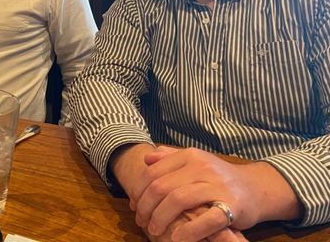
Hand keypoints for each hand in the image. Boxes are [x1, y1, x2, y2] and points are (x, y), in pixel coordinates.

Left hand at [110, 144, 251, 241]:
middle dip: (145, 206)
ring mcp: (217, 185)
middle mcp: (202, 167)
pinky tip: (177, 238)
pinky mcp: (232, 205)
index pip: (153, 172)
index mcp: (189, 156)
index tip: (133, 205)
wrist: (254, 188)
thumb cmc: (217, 176)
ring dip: (160, 218)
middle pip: (161, 187)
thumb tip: (146, 158)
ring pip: (178, 200)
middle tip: (140, 221)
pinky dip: (189, 230)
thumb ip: (170, 158)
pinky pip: (206, 219)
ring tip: (153, 231)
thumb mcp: (195, 161)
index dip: (138, 190)